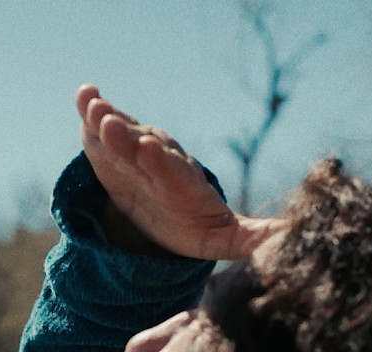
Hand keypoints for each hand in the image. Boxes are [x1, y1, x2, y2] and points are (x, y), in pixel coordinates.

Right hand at [76, 85, 281, 260]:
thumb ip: (248, 237)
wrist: (163, 209)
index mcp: (185, 184)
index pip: (174, 171)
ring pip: (121, 134)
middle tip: (111, 124)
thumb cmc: (194, 225)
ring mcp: (134, 151)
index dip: (162, 162)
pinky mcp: (111, 150)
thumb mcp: (221, 237)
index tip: (149, 149)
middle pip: (144, 147)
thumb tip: (288, 238)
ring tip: (92, 103)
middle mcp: (160, 161)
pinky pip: (100, 131)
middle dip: (128, 137)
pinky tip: (83, 94)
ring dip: (106, 118)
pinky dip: (91, 113)